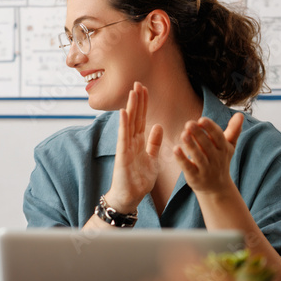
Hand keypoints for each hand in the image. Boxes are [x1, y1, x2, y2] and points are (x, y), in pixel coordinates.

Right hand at [106, 82, 163, 210]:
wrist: (129, 197)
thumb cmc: (138, 180)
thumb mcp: (152, 159)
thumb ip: (154, 143)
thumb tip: (158, 126)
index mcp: (138, 142)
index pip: (141, 119)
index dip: (144, 104)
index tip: (145, 89)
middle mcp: (130, 142)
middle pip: (135, 117)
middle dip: (137, 100)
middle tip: (138, 83)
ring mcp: (125, 147)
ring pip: (129, 123)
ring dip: (131, 107)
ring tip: (132, 92)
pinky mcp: (122, 156)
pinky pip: (123, 137)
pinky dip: (123, 124)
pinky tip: (124, 112)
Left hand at [173, 113, 242, 194]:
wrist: (216, 188)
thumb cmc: (220, 161)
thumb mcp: (228, 146)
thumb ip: (233, 130)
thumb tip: (240, 114)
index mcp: (223, 149)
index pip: (218, 137)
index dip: (210, 128)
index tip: (202, 120)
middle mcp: (216, 159)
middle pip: (207, 145)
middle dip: (198, 134)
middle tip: (188, 123)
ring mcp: (205, 169)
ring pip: (198, 157)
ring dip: (191, 145)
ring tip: (183, 134)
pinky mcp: (195, 177)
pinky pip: (188, 167)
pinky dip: (182, 159)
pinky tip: (175, 149)